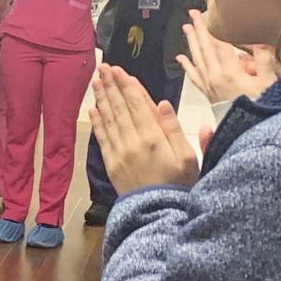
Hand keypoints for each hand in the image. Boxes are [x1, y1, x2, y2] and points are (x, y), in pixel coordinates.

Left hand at [90, 65, 198, 190]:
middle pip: (120, 107)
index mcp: (154, 137)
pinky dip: (97, 122)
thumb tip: (162, 103)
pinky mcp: (110, 163)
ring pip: (108, 119)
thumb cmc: (180, 184)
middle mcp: (133, 141)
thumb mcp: (188, 157)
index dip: (128, 86)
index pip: (137, 104)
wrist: (158, 213)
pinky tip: (93, 109)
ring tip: (96, 81)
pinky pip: (101, 138)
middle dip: (112, 85)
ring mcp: (119, 152)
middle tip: (103, 67)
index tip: (120, 70)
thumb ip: (174, 129)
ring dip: (102, 98)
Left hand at [176, 9, 278, 102]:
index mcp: (229, 72)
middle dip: (198, 31)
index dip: (210, 29)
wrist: (248, 131)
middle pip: (204, 49)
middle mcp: (215, 77)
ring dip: (191, 43)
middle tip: (190, 15)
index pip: (218, 45)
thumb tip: (260, 43)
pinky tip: (180, 58)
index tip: (202, 14)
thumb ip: (264, 61)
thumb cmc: (262, 107)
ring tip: (185, 28)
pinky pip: (194, 76)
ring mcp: (209, 85)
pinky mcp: (207, 94)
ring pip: (197, 59)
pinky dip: (187, 66)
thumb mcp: (269, 83)